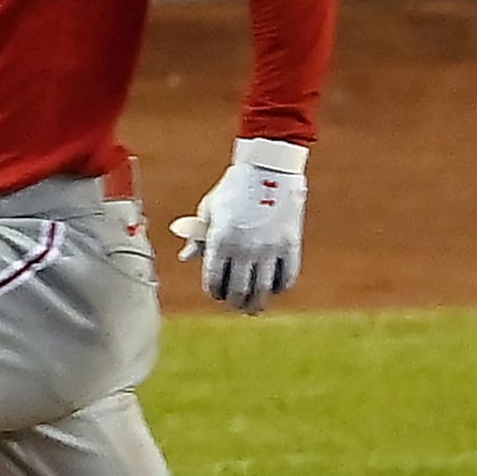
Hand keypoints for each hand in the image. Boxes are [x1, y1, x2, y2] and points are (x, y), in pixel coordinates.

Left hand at [172, 137, 308, 314]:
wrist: (269, 167)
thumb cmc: (234, 188)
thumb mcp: (210, 209)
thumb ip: (198, 236)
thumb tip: (185, 258)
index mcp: (220, 239)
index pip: (214, 280)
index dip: (213, 291)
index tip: (215, 293)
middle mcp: (244, 247)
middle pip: (238, 290)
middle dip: (234, 302)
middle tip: (235, 304)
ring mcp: (269, 247)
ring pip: (262, 289)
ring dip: (256, 302)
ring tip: (253, 307)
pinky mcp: (291, 244)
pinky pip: (286, 277)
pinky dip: (279, 287)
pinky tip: (273, 288)